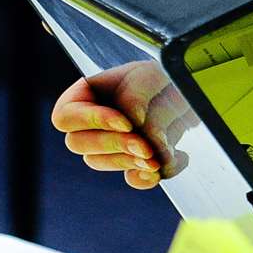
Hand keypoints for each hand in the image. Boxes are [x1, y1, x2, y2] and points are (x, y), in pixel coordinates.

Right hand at [50, 62, 196, 189]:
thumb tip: (133, 119)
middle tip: (146, 146)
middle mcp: (90, 123)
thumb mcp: (149, 73)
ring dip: (131, 161)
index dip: (92, 122)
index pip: (65, 116)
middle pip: (77, 144)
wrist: (187, 94)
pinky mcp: (133, 164)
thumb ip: (136, 91)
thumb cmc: (160, 77)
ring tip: (162, 155)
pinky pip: (132, 179)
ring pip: (99, 162)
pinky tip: (168, 164)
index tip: (126, 123)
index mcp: (85, 96)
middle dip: (114, 145)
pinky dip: (149, 176)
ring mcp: (108, 147)